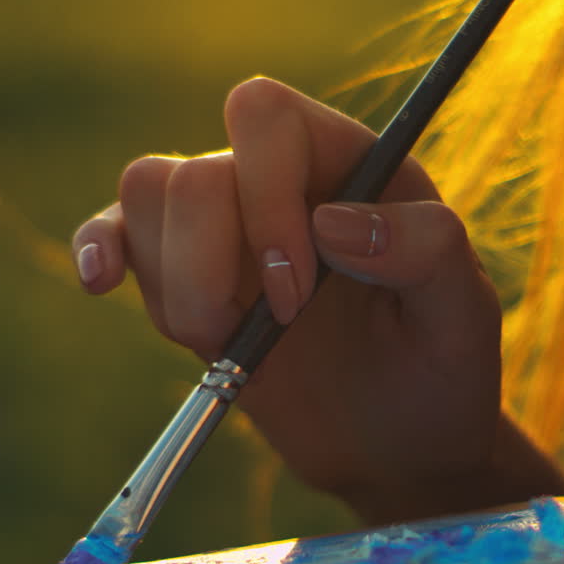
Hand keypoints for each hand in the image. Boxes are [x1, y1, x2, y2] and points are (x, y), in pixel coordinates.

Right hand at [70, 78, 562, 521]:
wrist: (399, 447)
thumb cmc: (440, 371)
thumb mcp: (463, 313)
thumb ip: (426, 249)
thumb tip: (331, 223)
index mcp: (350, 164)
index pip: (265, 116)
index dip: (262, 194)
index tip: (298, 288)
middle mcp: (281, 183)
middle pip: (193, 171)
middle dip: (213, 261)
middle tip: (280, 327)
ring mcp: (227, 230)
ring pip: (146, 195)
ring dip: (175, 282)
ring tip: (231, 341)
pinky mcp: (188, 281)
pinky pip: (116, 232)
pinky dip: (100, 248)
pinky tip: (104, 283)